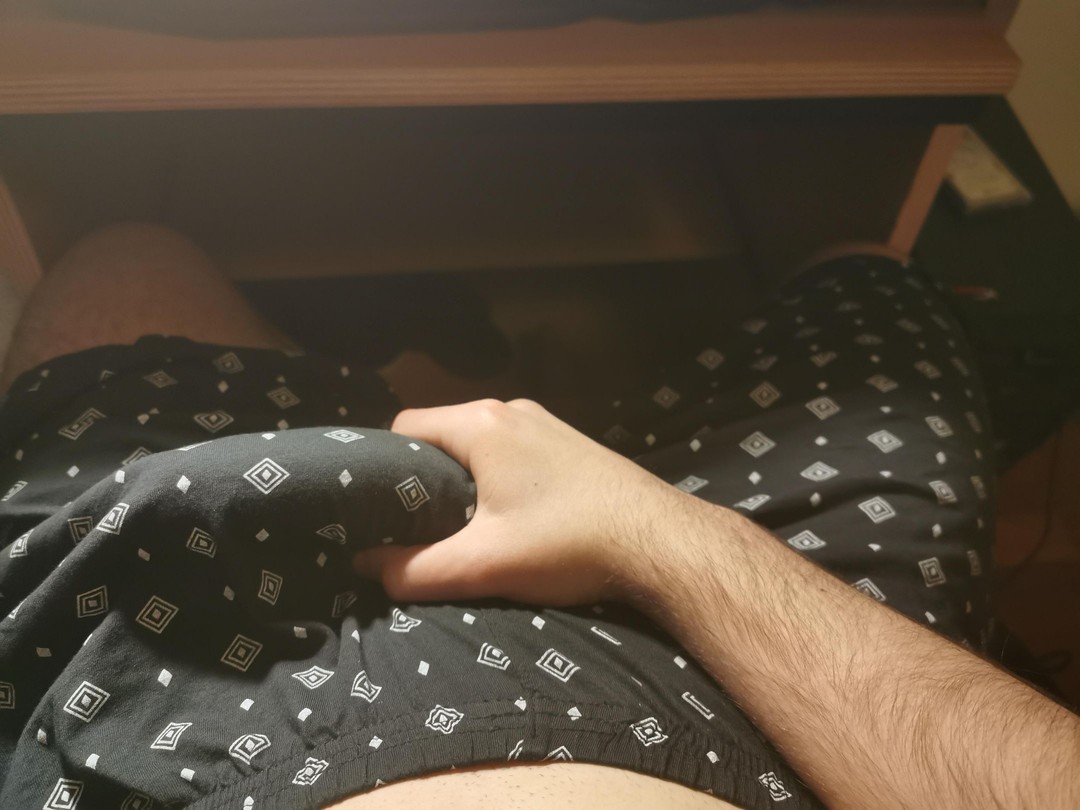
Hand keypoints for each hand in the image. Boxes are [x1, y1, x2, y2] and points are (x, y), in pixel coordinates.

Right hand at [352, 399, 681, 605]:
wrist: (662, 542)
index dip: (385, 466)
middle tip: (419, 526)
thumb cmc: (568, 543)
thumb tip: (366, 567)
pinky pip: (511, 451)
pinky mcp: (569, 443)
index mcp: (482, 424)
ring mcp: (546, 423)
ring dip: (464, 481)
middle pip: (441, 434)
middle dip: (424, 478)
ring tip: (464, 528)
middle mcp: (511, 410)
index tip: (383, 509)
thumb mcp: (483, 563)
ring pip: (478, 445)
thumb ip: (414, 569)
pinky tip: (511, 518)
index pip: (404, 426)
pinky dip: (497, 478)